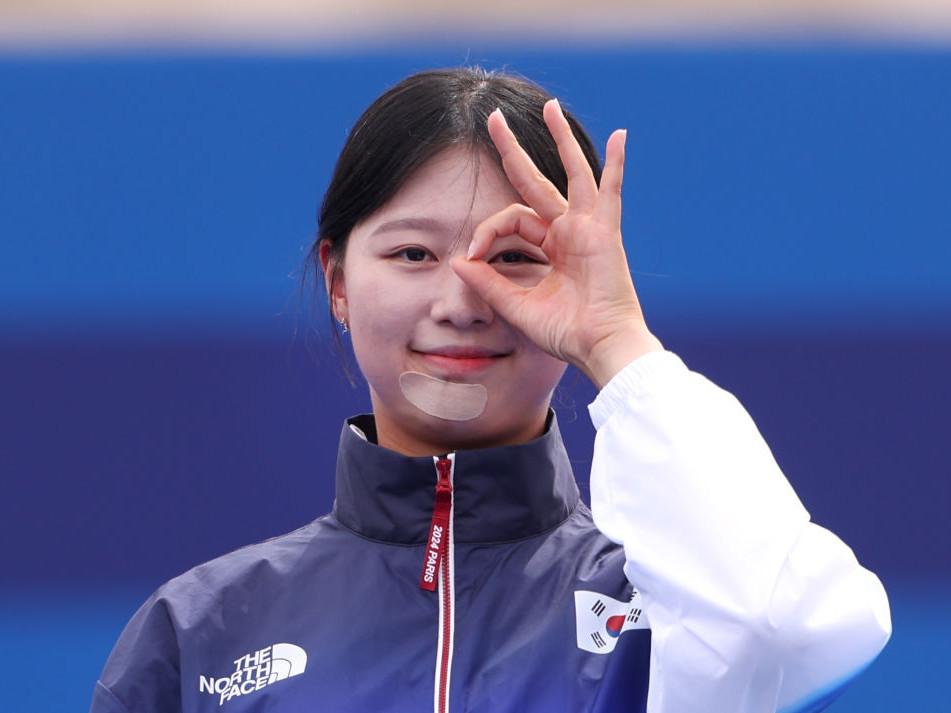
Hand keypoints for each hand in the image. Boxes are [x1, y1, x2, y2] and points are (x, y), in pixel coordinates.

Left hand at [451, 99, 662, 388]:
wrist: (597, 348)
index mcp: (549, 248)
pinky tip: (621, 136)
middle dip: (513, 150)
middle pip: (535, 181)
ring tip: (549, 106)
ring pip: (572, 173)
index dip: (487, 230)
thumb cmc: (564, 333)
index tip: (473, 255)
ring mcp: (588, 228)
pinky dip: (616, 165)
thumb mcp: (515, 305)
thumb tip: (457, 261)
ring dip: (561, 139)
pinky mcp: (605, 233)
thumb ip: (488, 282)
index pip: (511, 220)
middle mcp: (568, 232)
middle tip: (493, 119)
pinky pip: (611, 193)